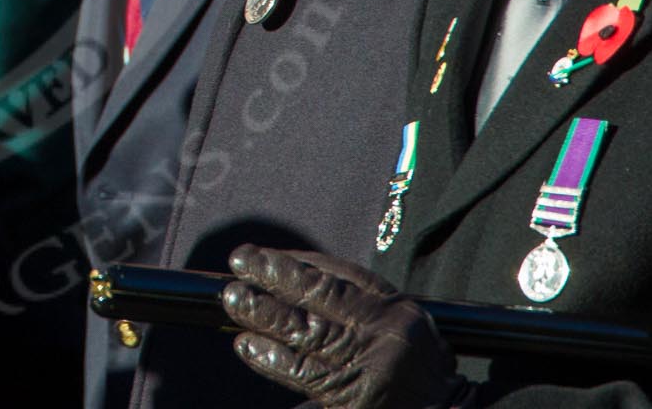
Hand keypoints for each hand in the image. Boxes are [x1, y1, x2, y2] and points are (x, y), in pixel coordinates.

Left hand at [221, 244, 470, 408]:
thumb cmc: (416, 370)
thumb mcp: (402, 324)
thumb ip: (356, 301)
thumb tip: (290, 277)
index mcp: (395, 309)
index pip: (340, 274)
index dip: (295, 262)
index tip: (261, 255)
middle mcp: (382, 333)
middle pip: (321, 296)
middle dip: (275, 277)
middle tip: (239, 263)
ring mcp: (367, 367)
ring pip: (306, 332)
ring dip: (264, 314)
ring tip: (234, 298)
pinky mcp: (352, 397)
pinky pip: (304, 374)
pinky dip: (271, 358)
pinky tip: (247, 345)